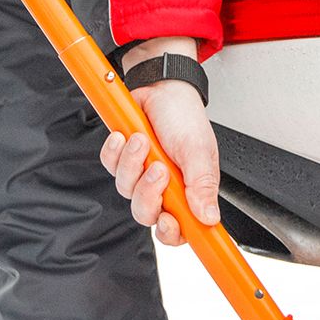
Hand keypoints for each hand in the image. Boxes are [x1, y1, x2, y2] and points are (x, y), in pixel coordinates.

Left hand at [100, 38, 220, 246]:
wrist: (163, 87)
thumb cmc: (184, 117)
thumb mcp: (199, 150)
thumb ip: (203, 185)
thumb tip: (209, 217)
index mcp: (189, 192)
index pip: (179, 229)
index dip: (171, 232)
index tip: (169, 221)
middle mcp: (165, 188)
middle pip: (146, 213)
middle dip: (148, 193)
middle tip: (158, 169)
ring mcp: (142, 175)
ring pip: (126, 189)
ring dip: (132, 164)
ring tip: (142, 140)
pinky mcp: (123, 160)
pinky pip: (110, 167)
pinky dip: (115, 152)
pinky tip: (125, 136)